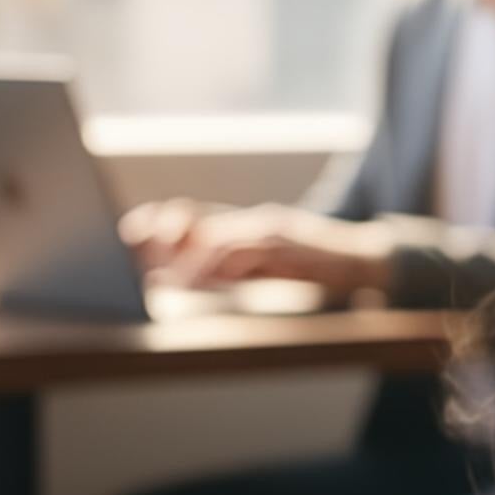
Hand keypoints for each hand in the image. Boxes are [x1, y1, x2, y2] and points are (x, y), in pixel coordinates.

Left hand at [121, 199, 388, 294]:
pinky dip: (216, 264)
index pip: (195, 216)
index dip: (160, 221)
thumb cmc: (316, 267)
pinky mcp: (285, 242)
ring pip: (216, 236)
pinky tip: (198, 278)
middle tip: (135, 244)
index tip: (130, 230)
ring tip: (160, 278)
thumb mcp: (266, 267)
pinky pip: (243, 251)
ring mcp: (270, 228)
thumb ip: (230, 268)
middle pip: (197, 219)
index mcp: (246, 225)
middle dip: (162, 232)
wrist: (364, 259)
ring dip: (183, 258)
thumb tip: (183, 277)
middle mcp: (253, 220)